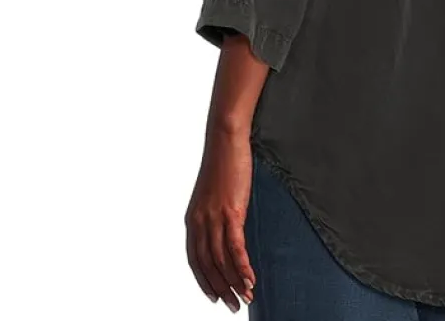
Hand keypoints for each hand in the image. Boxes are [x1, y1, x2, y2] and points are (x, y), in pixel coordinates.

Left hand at [185, 126, 256, 310]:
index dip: (204, 281)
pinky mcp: (231, 211)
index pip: (195, 259)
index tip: (215, 295)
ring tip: (246, 297)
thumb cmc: (224, 162)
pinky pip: (235, 247)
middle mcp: (200, 222)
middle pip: (208, 265)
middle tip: (234, 305)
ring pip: (222, 260)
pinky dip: (243, 266)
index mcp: (193, 219)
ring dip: (235, 282)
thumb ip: (216, 213)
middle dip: (221, 288)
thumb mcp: (214, 193)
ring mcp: (214, 217)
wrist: (225, 139)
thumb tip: (227, 227)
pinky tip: (251, 278)